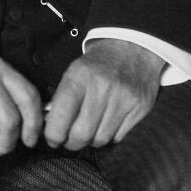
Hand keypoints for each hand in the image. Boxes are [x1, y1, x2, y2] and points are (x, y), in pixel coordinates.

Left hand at [43, 38, 162, 151]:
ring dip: (91, 140)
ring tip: (89, 129)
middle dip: (72, 142)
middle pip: (81, 134)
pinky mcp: (139, 108)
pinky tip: (106, 123)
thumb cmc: (97, 64)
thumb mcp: (74, 71)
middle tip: (69, 139)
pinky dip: (109, 136)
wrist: (132, 48)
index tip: (52, 138)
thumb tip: (51, 127)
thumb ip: (62, 98)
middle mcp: (102, 88)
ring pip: (100, 140)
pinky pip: (118, 137)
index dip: (53, 134)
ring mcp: (123, 99)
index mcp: (80, 76)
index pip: (61, 116)